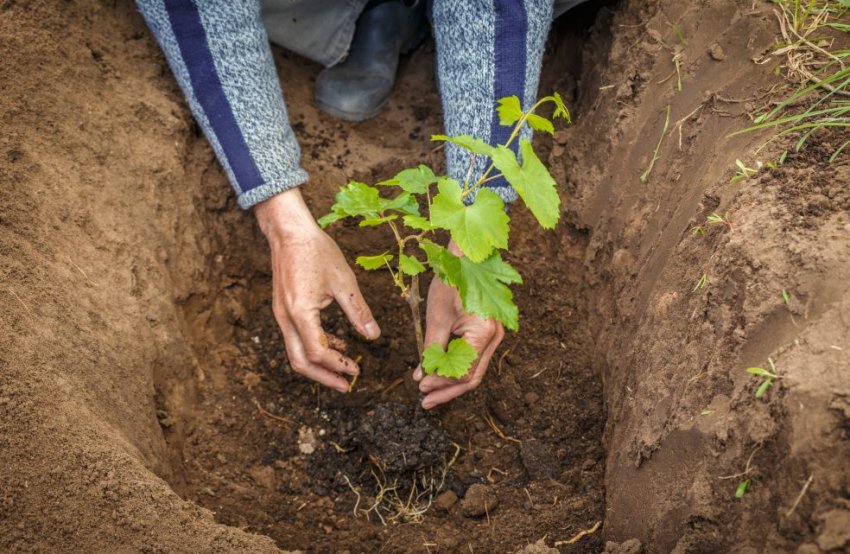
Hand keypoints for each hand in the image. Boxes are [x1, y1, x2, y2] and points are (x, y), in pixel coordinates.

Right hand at [255, 188, 379, 392]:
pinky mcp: (283, 309)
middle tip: (346, 386)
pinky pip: (296, 337)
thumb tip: (374, 337)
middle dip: (324, 377)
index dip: (338, 365)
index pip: (318, 352)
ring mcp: (281, 315)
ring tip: (344, 369)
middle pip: (300, 362)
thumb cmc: (316, 251)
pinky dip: (314, 346)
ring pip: (295, 352)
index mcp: (301, 312)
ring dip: (319, 365)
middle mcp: (286, 318)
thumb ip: (359, 312)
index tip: (357, 371)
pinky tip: (336, 343)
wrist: (289, 232)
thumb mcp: (344, 282)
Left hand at [412, 240, 504, 408]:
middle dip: (447, 391)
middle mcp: (495, 338)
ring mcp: (494, 336)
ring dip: (451, 383)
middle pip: (472, 377)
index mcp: (484, 334)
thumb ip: (431, 350)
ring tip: (430, 392)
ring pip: (474, 370)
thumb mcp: (437, 318)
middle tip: (425, 402)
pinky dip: (456, 368)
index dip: (441, 384)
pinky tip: (440, 374)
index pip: (464, 373)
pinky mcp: (487, 332)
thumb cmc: (451, 282)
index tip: (421, 388)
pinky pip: (473, 358)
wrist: (465, 258)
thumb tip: (422, 377)